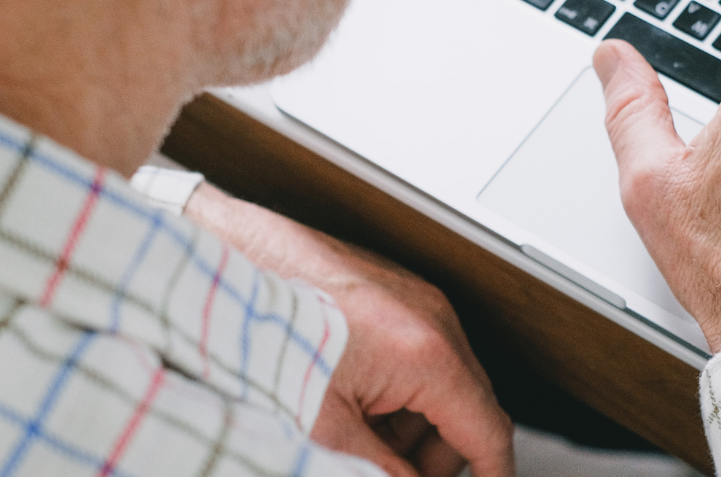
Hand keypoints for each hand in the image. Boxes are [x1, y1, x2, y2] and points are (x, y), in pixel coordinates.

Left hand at [185, 182, 513, 476]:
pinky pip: (418, 352)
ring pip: (442, 384)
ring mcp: (413, 297)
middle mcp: (431, 316)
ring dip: (412, 425)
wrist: (229, 265)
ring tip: (353, 433)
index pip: (490, 432)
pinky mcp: (392, 289)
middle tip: (391, 471)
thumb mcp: (326, 430)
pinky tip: (349, 399)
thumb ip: (384, 471)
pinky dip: (395, 389)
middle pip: (468, 411)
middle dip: (435, 457)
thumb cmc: (266, 333)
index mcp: (426, 351)